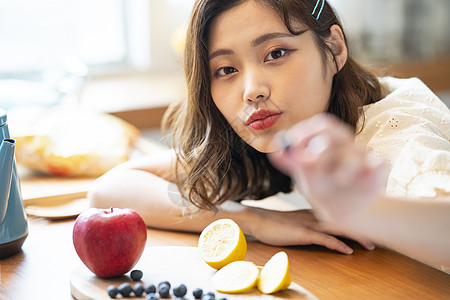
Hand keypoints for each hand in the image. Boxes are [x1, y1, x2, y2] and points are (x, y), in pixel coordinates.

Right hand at [246, 207, 374, 253]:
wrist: (259, 220)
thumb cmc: (276, 222)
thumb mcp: (298, 218)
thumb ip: (312, 219)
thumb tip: (325, 226)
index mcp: (316, 210)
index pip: (341, 211)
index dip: (357, 216)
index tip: (372, 221)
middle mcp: (316, 214)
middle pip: (344, 218)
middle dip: (363, 225)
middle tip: (380, 233)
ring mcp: (309, 223)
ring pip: (338, 228)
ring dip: (356, 236)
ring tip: (371, 245)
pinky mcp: (302, 232)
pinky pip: (324, 239)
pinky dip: (337, 244)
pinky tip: (348, 251)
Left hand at [269, 113, 386, 225]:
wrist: (343, 211)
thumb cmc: (322, 187)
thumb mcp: (303, 175)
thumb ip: (289, 162)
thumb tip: (274, 151)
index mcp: (328, 139)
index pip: (321, 124)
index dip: (308, 131)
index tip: (294, 143)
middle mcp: (345, 144)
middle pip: (337, 132)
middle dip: (324, 145)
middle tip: (311, 160)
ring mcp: (361, 157)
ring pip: (354, 150)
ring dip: (344, 165)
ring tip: (338, 179)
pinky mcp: (376, 170)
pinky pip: (378, 162)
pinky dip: (373, 165)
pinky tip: (364, 172)